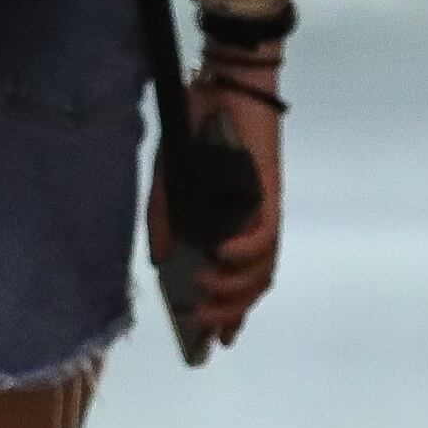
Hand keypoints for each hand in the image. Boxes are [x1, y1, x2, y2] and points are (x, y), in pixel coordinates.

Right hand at [161, 76, 286, 344]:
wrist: (219, 86)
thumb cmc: (196, 132)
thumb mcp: (170, 182)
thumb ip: (164, 220)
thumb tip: (159, 261)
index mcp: (232, 223)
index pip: (240, 278)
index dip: (233, 311)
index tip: (218, 340)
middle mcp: (252, 223)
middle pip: (254, 281)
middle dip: (229, 309)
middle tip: (205, 325)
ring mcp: (262, 210)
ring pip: (263, 266)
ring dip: (236, 288)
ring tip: (206, 295)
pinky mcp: (269, 193)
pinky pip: (265, 234)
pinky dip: (244, 252)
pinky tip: (221, 257)